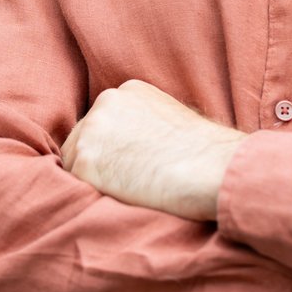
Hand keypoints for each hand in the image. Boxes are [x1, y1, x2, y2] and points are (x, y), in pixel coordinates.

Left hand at [61, 80, 245, 220]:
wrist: (214, 169)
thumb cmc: (206, 153)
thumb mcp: (174, 120)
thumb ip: (146, 123)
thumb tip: (135, 142)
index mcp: (127, 91)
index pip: (103, 123)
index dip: (113, 149)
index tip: (130, 166)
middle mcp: (105, 102)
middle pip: (84, 138)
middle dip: (99, 161)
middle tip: (127, 184)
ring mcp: (92, 130)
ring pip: (76, 161)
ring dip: (94, 179)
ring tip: (127, 192)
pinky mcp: (85, 161)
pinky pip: (76, 185)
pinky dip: (93, 196)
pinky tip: (121, 199)